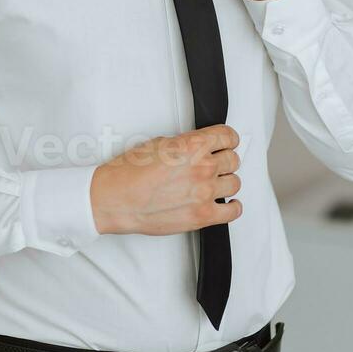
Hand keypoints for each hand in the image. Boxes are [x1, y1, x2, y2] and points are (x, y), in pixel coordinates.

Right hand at [89, 124, 241, 235]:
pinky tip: (225, 203)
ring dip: (226, 182)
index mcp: (192, 145)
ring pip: (235, 183)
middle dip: (225, 160)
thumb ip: (186, 144)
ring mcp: (205, 192)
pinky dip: (232, 207)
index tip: (227, 142)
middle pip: (233, 159)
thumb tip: (198, 148)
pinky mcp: (203, 216)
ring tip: (215, 184)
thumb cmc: (130, 173)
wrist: (117, 199)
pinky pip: (233, 211)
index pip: (228, 136)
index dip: (229, 138)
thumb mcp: (159, 144)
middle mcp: (202, 167)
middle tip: (217, 163)